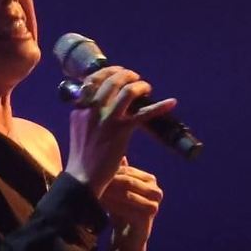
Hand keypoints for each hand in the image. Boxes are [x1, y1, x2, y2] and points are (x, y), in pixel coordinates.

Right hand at [64, 67, 175, 196]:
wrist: (83, 178)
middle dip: (127, 75)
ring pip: (127, 92)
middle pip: (112, 81)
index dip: (109, 72)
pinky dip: (160, 107)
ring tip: (147, 87)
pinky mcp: (121, 132)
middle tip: (136, 78)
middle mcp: (92, 110)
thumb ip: (88, 114)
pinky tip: (171, 103)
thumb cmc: (82, 157)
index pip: (93, 80)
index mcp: (80, 108)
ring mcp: (107, 120)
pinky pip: (143, 114)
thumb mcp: (79, 129)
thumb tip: (104, 105)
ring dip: (140, 86)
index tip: (119, 72)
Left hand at [100, 158, 162, 250]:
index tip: (92, 171)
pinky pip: (128, 211)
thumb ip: (118, 172)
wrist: (128, 236)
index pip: (128, 171)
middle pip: (129, 182)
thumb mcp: (118, 188)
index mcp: (150, 180)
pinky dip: (113, 207)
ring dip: (109, 194)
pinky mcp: (148, 219)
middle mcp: (156, 191)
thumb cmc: (122, 208)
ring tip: (93, 193)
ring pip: (128, 195)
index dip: (111, 171)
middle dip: (109, 182)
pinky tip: (100, 206)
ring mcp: (154, 205)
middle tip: (91, 181)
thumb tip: (112, 152)